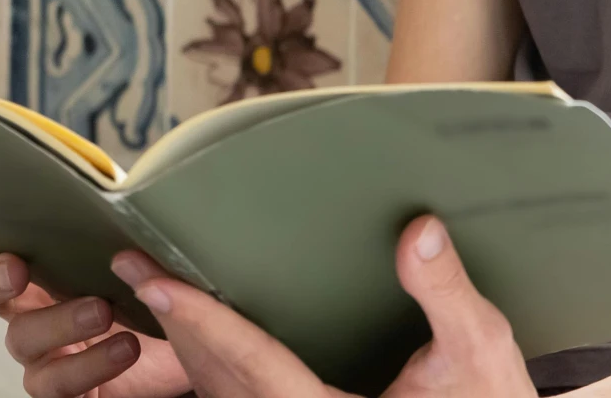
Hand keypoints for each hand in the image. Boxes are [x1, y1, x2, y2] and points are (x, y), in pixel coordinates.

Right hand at [0, 229, 193, 397]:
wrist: (191, 346)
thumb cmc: (158, 290)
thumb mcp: (146, 249)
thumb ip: (125, 225)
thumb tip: (118, 192)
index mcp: (42, 264)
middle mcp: (32, 305)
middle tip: (17, 270)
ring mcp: (43, 349)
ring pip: (20, 337)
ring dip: (59, 321)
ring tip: (103, 310)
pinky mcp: (63, 387)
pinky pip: (53, 383)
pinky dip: (88, 364)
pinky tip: (124, 347)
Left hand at [110, 216, 536, 397]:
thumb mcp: (480, 352)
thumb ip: (445, 292)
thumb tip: (418, 228)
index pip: (252, 365)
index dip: (201, 320)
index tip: (155, 282)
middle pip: (219, 379)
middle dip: (174, 322)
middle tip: (131, 265)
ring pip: (221, 394)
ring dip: (185, 344)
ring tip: (151, 288)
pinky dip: (211, 365)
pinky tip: (199, 333)